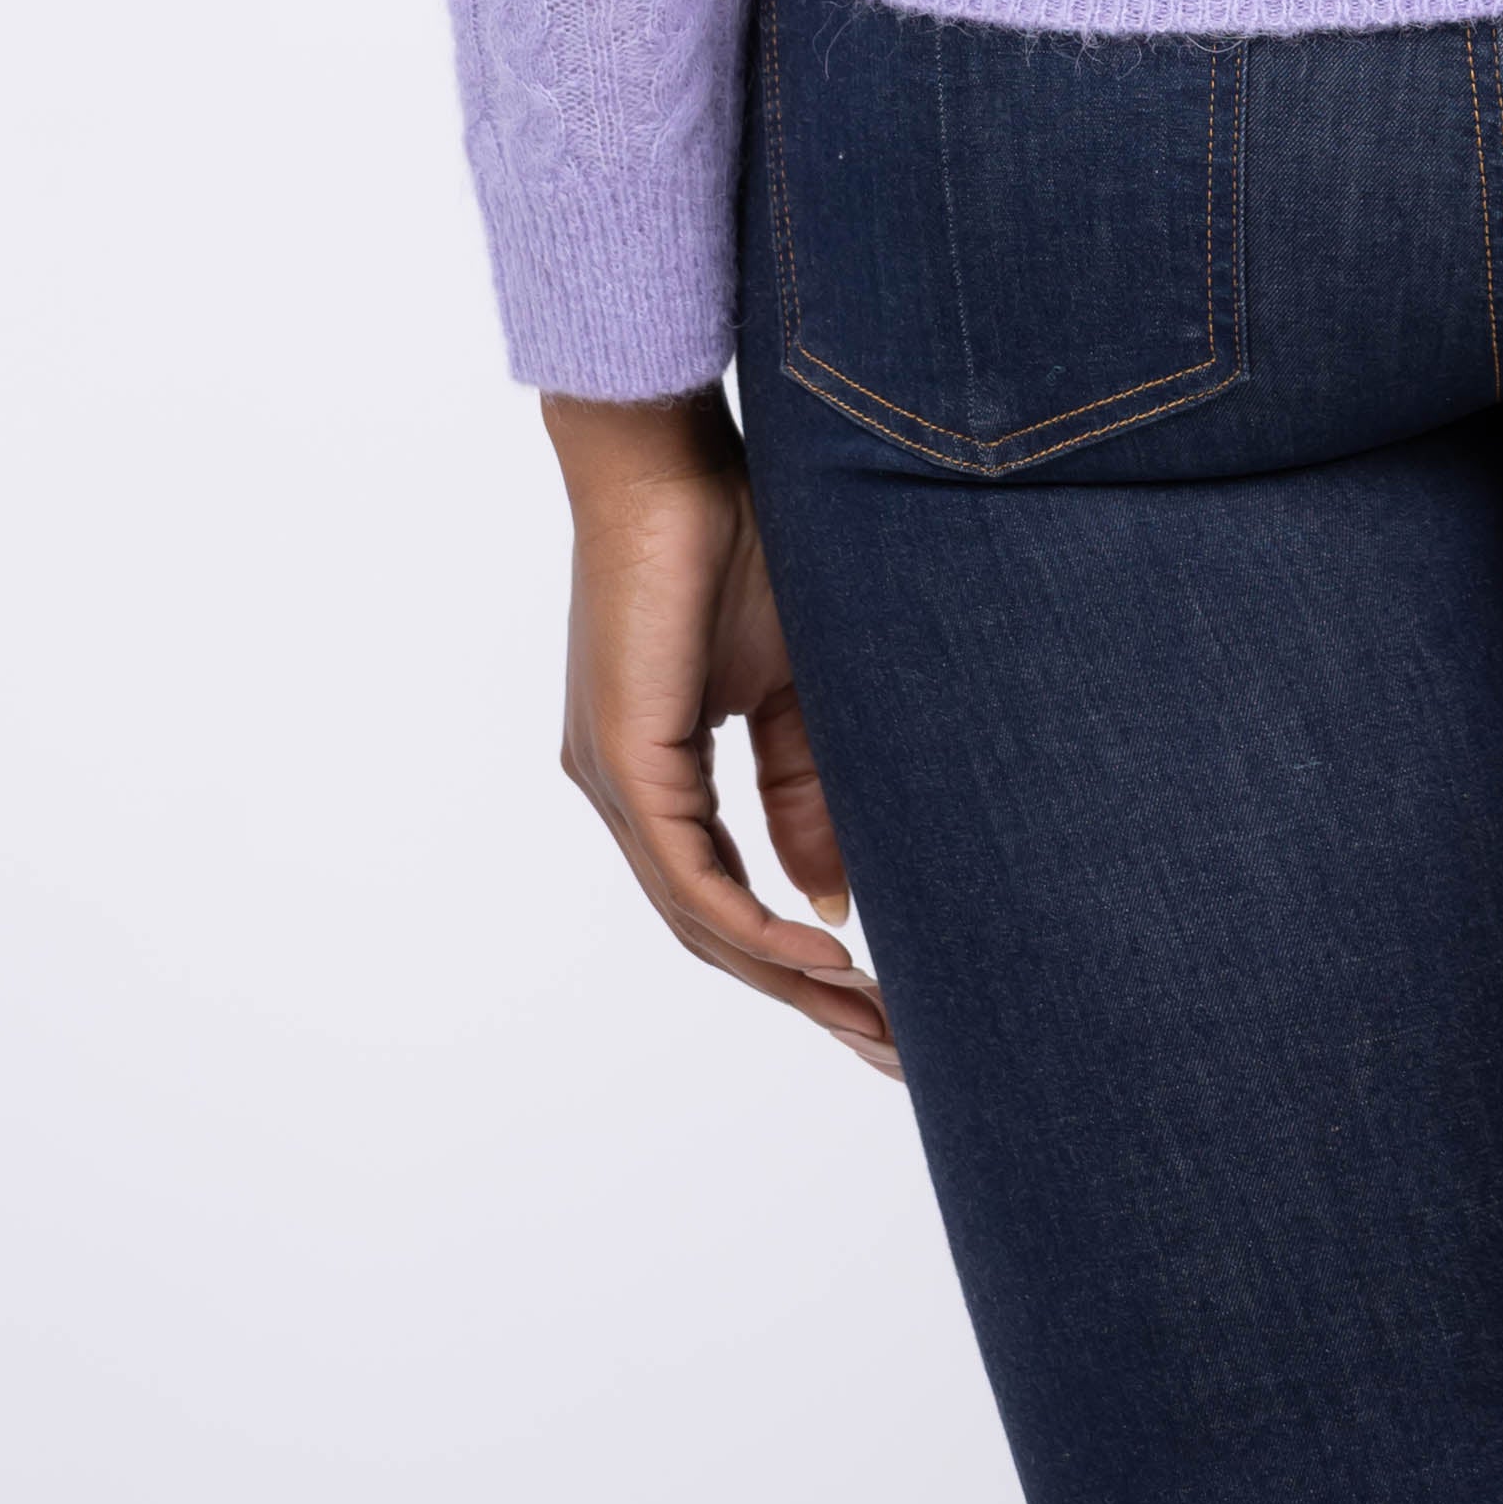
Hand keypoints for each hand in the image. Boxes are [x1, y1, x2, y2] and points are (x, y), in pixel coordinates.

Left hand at [541, 388, 897, 1073]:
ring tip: (869, 1016)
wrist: (673, 456)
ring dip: (786, 976)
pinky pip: (686, 874)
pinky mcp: (622, 759)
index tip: (879, 1004)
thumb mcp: (794, 686)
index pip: (727, 895)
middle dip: (803, 996)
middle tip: (887, 1047)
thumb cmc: (734, 543)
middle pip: (712, 928)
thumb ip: (805, 791)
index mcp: (657, 772)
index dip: (798, 960)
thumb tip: (833, 900)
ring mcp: (614, 780)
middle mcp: (623, 790)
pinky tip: (819, 953)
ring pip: (698, 916)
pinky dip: (753, 921)